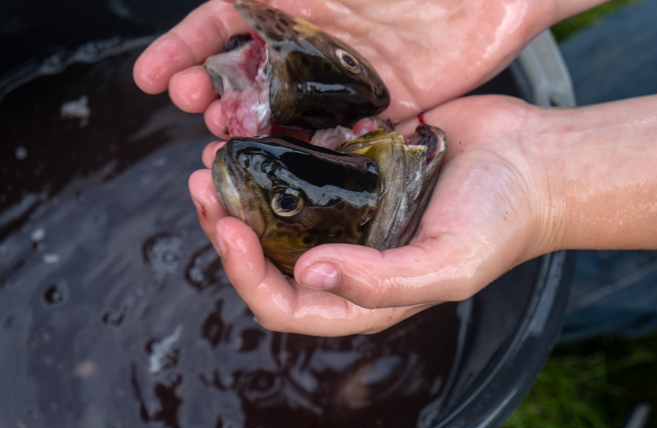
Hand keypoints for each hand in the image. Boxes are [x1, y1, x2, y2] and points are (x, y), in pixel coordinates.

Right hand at [133, 0, 567, 133]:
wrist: (492, 0)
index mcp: (296, 1)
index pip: (222, 22)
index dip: (182, 47)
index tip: (150, 79)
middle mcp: (316, 42)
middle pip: (247, 72)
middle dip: (211, 93)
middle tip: (196, 114)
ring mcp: (347, 78)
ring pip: (285, 112)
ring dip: (251, 130)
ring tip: (226, 144)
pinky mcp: (382, 109)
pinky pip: (337, 136)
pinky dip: (311, 151)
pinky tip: (286, 167)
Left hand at [188, 96, 561, 334]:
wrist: (534, 162)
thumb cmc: (502, 222)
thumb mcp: (448, 265)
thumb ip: (381, 282)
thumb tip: (311, 273)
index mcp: (365, 296)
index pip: (286, 305)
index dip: (247, 276)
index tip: (228, 228)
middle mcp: (350, 258)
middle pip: (269, 259)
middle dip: (227, 228)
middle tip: (203, 184)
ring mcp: (351, 213)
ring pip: (277, 211)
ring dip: (242, 188)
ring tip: (215, 154)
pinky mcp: (358, 170)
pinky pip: (303, 169)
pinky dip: (275, 154)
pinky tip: (256, 130)